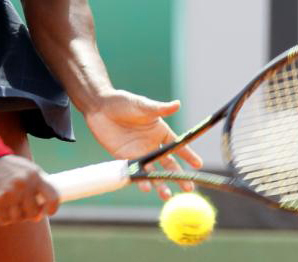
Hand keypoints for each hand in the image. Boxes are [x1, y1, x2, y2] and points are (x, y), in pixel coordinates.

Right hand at [0, 155, 58, 224]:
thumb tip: (43, 208)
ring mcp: (10, 194)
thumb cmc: (7, 167)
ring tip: (9, 207)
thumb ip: (37, 183)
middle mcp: (24, 185)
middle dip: (28, 214)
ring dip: (14, 216)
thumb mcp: (27, 168)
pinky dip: (3, 218)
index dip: (52, 208)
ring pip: (18, 218)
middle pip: (34, 213)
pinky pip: (5, 220)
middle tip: (21, 209)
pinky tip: (0, 209)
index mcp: (35, 175)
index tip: (47, 212)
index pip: (53, 196)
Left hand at [83, 89, 202, 199]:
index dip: (188, 155)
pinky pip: (135, 172)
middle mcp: (152, 145)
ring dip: (160, 184)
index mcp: (161, 132)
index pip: (178, 146)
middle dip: (179, 177)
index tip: (198, 165)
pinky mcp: (125, 159)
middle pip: (168, 164)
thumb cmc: (123, 102)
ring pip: (153, 172)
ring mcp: (139, 153)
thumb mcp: (143, 105)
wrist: (99, 107)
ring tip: (166, 195)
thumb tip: (177, 104)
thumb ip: (159, 109)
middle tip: (188, 189)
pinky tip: (145, 187)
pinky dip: (140, 180)